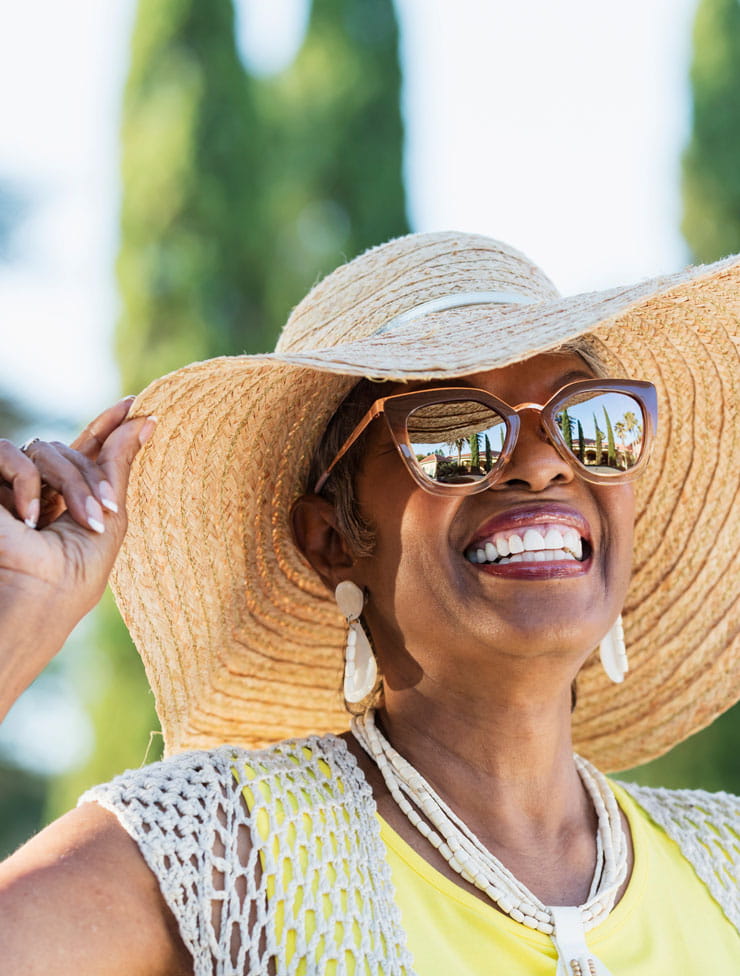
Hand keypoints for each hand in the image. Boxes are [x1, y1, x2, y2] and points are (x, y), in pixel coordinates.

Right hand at [0, 398, 155, 721]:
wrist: (31, 604)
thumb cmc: (73, 578)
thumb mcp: (107, 519)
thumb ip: (119, 467)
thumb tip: (148, 418)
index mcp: (66, 503)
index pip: (85, 453)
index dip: (106, 426)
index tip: (133, 404)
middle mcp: (36, 492)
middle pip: (71, 450)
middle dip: (94, 477)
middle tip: (106, 511)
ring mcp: (8, 487)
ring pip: (46, 449)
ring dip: (73, 483)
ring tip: (85, 521)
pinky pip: (12, 455)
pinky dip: (28, 483)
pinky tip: (30, 519)